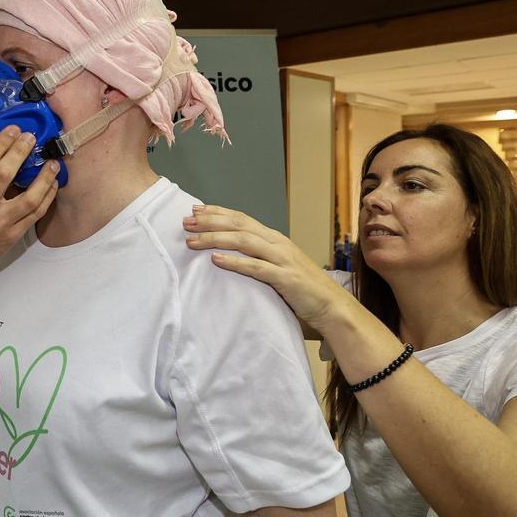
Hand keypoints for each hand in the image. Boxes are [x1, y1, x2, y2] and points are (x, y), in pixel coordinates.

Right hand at [0, 127, 58, 268]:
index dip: (2, 143)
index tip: (13, 131)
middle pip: (5, 174)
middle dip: (20, 152)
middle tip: (31, 139)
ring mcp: (0, 223)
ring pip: (28, 198)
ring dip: (43, 178)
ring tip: (52, 163)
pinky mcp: (13, 234)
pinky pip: (35, 213)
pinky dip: (47, 197)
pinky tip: (52, 184)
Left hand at [183, 205, 356, 331]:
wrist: (332, 306)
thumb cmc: (302, 289)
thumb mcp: (277, 266)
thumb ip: (258, 257)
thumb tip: (230, 254)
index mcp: (274, 239)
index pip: (242, 218)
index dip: (218, 212)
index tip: (195, 210)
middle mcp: (277, 243)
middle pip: (239, 225)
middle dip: (210, 221)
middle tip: (185, 222)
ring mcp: (282, 259)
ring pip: (244, 241)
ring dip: (215, 238)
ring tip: (192, 241)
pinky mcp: (285, 278)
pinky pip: (256, 267)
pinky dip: (234, 262)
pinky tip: (216, 260)